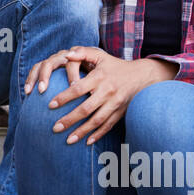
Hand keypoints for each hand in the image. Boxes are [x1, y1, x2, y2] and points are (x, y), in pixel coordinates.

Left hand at [27, 47, 175, 144]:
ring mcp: (115, 104)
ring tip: (68, 140)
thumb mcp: (100, 56)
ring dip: (82, 131)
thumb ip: (82, 52)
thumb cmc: (116, 66)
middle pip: (86, 108)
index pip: (78, 89)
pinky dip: (98, 134)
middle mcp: (107, 92)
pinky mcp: (121, 112)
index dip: (64, 97)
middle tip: (55, 128)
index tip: (50, 105)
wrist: (142, 76)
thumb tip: (66, 54)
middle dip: (70, 119)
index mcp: (99, 78)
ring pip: (97, 121)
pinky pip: (108, 126)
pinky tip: (87, 142)